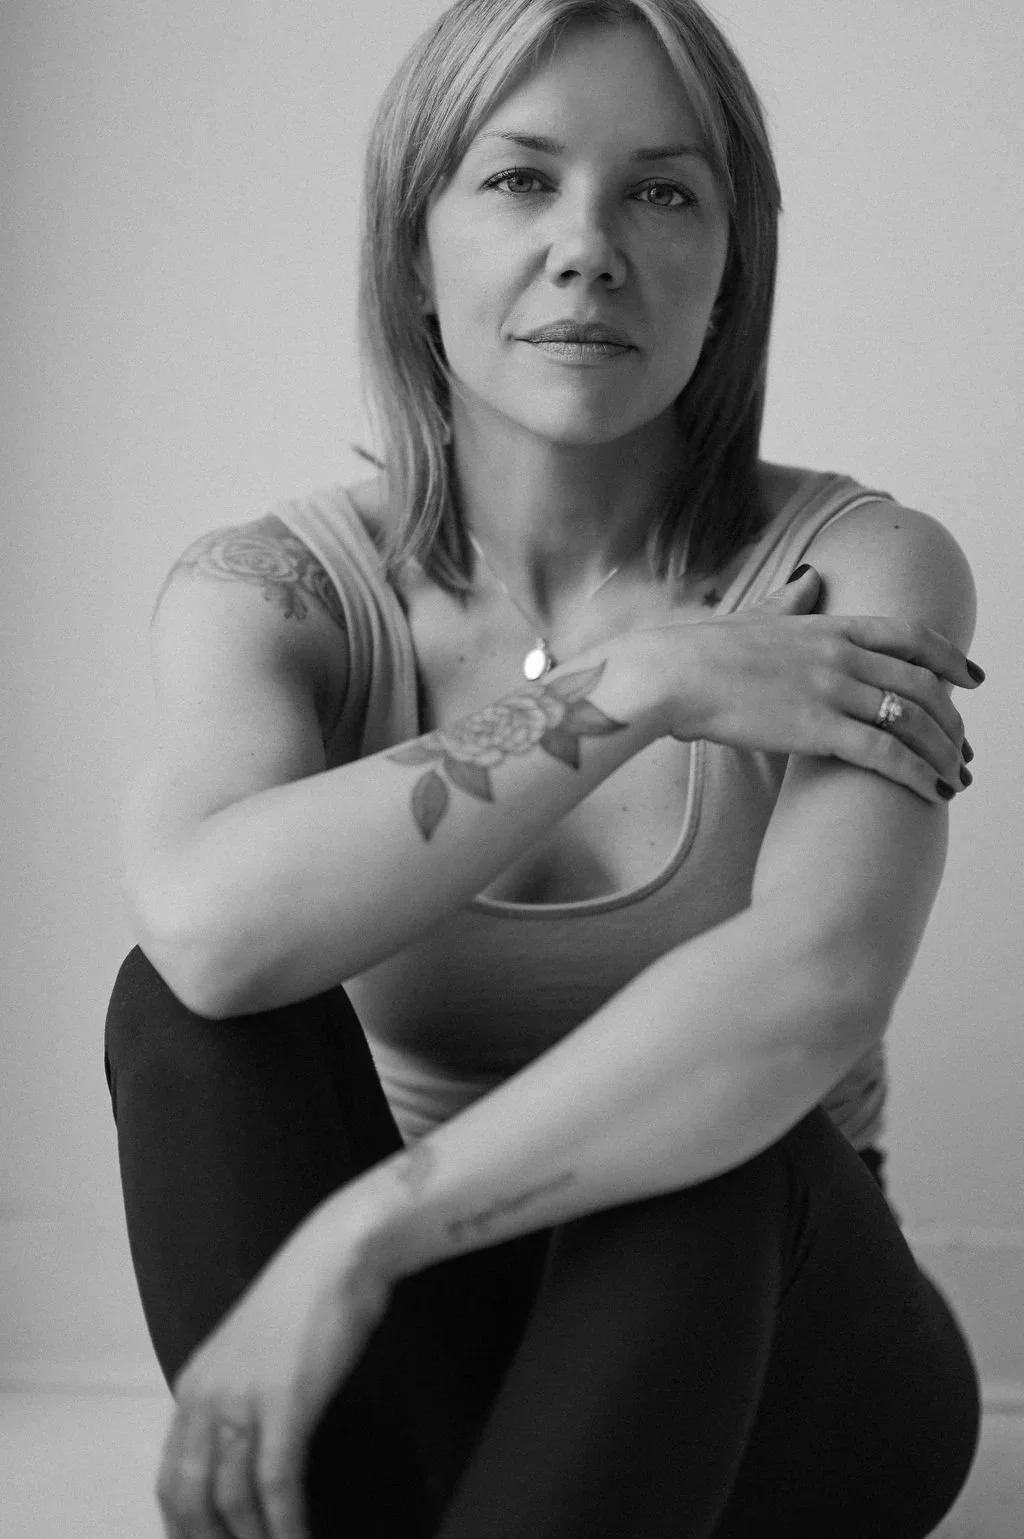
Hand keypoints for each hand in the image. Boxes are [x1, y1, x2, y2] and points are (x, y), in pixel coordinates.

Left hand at [155, 1201, 392, 1538]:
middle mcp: (206, 1397)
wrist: (339, 1253)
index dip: (185, 1526)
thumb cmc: (307, 1296)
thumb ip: (240, 1399)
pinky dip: (286, 1523)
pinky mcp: (286, 1403)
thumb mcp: (255, 1353)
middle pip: (190, 1497)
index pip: (171, 1478)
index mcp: (195, 1386)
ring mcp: (244, 1400)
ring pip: (231, 1498)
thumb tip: (245, 1451)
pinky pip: (277, 1483)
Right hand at [650, 566, 981, 804]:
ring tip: (954, 780)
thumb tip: (811, 575)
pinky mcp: (818, 729)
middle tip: (964, 750)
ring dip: (943, 754)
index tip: (972, 679)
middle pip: (922, 684)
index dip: (950, 658)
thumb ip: (792, 599)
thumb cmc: (704, 651)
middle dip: (952, 721)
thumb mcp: (758, 615)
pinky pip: (886, 754)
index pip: (911, 636)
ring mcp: (833, 690)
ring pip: (912, 721)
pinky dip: (917, 775)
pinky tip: (930, 793)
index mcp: (831, 625)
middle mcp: (842, 654)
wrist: (672, 675)